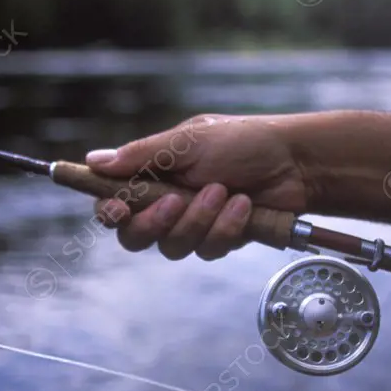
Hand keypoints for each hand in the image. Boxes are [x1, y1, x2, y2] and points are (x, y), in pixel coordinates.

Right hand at [85, 114, 310, 260]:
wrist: (296, 162)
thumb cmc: (243, 141)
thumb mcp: (190, 141)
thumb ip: (144, 155)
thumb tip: (94, 160)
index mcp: (153, 174)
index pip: (113, 201)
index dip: (108, 211)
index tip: (116, 209)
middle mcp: (167, 203)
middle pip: (134, 237)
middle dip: (153, 223)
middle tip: (174, 202)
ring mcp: (193, 224)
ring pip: (173, 247)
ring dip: (198, 220)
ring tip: (224, 191)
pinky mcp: (220, 239)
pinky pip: (208, 250)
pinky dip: (226, 228)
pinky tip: (244, 205)